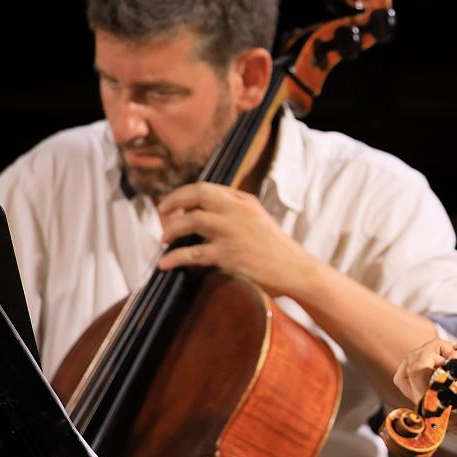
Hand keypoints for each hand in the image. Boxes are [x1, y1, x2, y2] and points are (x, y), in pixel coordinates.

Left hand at [156, 182, 314, 297]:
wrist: (294, 268)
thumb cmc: (276, 249)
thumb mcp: (259, 220)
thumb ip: (236, 212)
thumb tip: (203, 214)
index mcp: (244, 201)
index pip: (206, 188)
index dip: (184, 194)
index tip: (174, 203)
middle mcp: (237, 211)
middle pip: (196, 196)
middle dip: (173, 201)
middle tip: (162, 211)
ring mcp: (231, 231)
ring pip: (190, 221)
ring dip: (171, 229)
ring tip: (164, 238)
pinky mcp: (227, 254)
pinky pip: (192, 253)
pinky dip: (175, 258)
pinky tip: (165, 263)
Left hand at [394, 338, 456, 455]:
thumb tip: (452, 355)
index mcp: (438, 406)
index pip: (416, 370)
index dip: (431, 352)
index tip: (454, 350)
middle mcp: (425, 407)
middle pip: (408, 367)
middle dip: (429, 350)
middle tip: (453, 351)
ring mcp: (423, 405)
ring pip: (406, 372)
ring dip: (424, 356)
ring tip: (447, 355)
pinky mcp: (425, 401)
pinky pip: (412, 378)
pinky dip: (424, 363)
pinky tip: (444, 362)